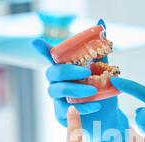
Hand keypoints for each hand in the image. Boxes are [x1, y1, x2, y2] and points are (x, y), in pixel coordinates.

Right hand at [32, 20, 128, 141]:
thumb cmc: (102, 90)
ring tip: (93, 90)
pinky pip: (66, 109)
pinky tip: (95, 105)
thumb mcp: (103, 69)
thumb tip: (101, 22)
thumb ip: (99, 50)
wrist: (108, 116)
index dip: (43, 49)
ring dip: (76, 89)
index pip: (51, 56)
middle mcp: (57, 82)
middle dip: (69, 70)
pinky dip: (82, 107)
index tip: (37, 42)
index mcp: (65, 68)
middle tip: (87, 71)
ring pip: (58, 90)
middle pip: (53, 73)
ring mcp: (57, 98)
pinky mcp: (60, 113)